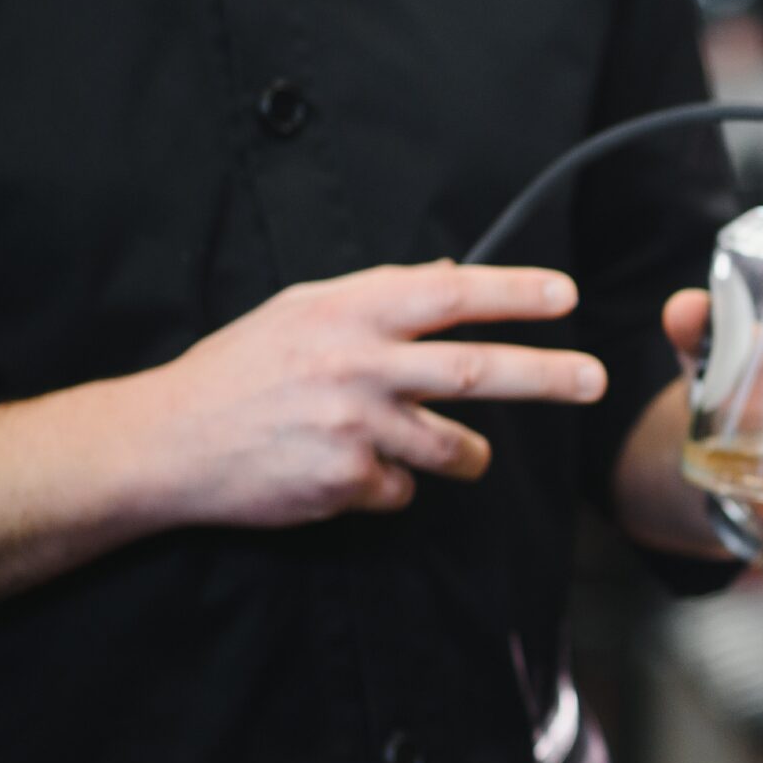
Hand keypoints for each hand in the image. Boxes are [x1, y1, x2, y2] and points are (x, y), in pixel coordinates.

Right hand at [125, 261, 607, 527]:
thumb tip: (450, 274)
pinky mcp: (346, 480)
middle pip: (475, 370)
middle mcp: (356, 366)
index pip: (448, 294)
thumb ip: (376, 296)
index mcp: (346, 315)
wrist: (166, 442)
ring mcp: (354, 426)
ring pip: (455, 446)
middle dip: (547, 376)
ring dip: (467, 454)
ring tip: (459, 453)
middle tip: (596, 380)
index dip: (512, 293)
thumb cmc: (239, 371)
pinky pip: (404, 488)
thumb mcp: (300, 312)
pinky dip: (393, 483)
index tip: (566, 294)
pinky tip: (351, 471)